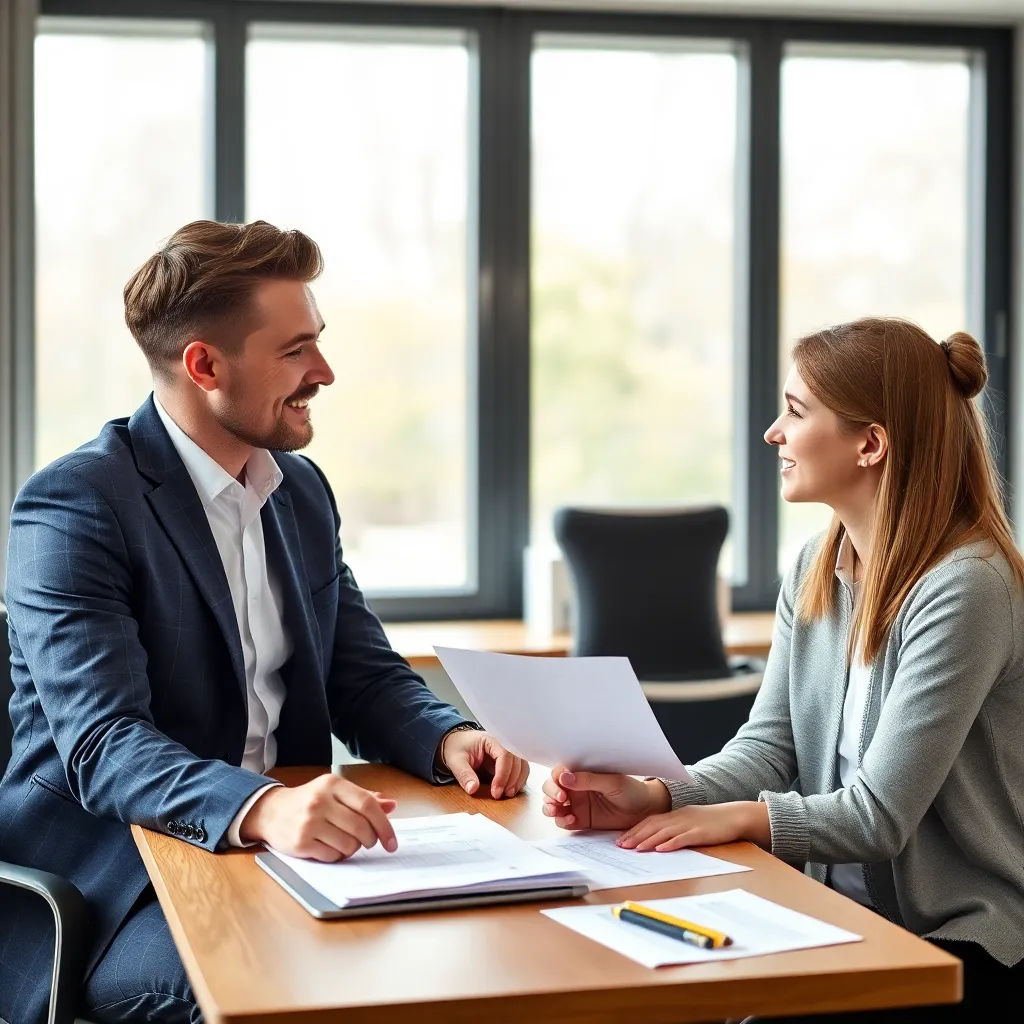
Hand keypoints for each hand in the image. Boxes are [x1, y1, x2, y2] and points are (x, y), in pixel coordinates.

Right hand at [239, 774, 397, 861]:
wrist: (271, 811)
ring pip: (349, 844)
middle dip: (370, 840)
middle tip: (369, 842)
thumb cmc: (309, 801)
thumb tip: (391, 805)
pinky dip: (337, 856)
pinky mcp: (301, 842)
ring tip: (344, 841)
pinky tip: (329, 846)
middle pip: (361, 827)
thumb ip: (364, 798)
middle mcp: (321, 801)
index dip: (384, 825)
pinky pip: (332, 856)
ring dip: (353, 848)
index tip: (391, 841)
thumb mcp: (335, 792)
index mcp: (333, 784)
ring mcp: (309, 822)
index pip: (368, 804)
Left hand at [441, 729, 529, 798]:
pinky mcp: (508, 760)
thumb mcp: (456, 761)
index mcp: (490, 739)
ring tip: (508, 794)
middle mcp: (502, 743)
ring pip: (522, 765)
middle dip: (511, 779)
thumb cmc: (457, 747)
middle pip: (516, 760)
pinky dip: (518, 780)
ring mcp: (507, 751)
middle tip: (501, 795)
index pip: (504, 754)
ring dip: (518, 780)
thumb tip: (473, 789)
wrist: (457, 742)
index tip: (496, 792)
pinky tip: (511, 790)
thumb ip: (464, 774)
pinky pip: (520, 769)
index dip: (503, 775)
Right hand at [541, 765, 670, 830]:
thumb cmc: (631, 790)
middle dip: (550, 793)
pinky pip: (563, 821)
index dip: (556, 778)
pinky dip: (561, 820)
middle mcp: (576, 788)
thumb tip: (564, 777)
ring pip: (552, 805)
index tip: (561, 786)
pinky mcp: (581, 820)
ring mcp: (577, 804)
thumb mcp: (612, 782)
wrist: (644, 810)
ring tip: (557, 810)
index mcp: (582, 774)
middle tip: (560, 799)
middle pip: (551, 788)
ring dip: (549, 807)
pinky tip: (571, 820)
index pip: (560, 772)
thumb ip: (588, 780)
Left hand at [617, 801, 770, 851]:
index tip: (620, 840)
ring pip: (664, 831)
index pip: (649, 821)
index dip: (634, 830)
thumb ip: (675, 829)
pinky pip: (683, 838)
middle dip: (635, 836)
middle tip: (620, 846)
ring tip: (635, 849)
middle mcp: (679, 817)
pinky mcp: (701, 832)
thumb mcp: (690, 822)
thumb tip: (657, 841)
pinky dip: (671, 843)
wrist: (736, 816)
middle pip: (653, 825)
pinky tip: (661, 849)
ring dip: (648, 840)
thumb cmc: (712, 822)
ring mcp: (690, 824)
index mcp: (675, 815)